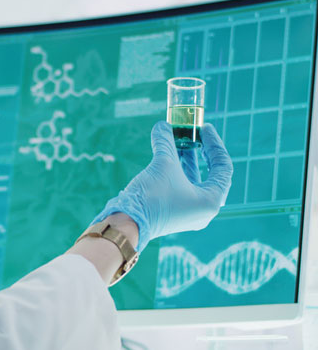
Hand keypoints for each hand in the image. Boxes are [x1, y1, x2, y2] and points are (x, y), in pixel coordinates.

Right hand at [91, 121, 231, 251]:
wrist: (127, 224)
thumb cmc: (152, 197)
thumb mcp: (163, 164)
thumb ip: (166, 141)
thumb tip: (163, 125)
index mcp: (211, 201)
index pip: (222, 167)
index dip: (214, 144)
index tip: (204, 128)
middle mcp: (203, 209)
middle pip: (209, 174)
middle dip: (199, 151)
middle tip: (193, 133)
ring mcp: (188, 212)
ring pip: (192, 180)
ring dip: (185, 159)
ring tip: (177, 139)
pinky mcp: (173, 212)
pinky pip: (180, 187)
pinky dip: (175, 170)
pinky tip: (166, 155)